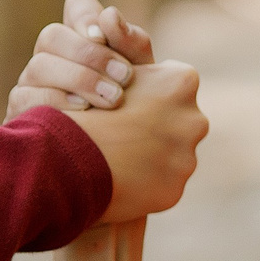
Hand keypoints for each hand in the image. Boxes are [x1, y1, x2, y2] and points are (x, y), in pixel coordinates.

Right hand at [9, 0, 157, 116]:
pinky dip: (57, 102)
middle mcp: (52, 53)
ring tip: (113, 100)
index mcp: (82, 35)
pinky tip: (83, 111)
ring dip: (79, 80)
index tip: (104, 37)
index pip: (77, 5)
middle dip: (90, 55)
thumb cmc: (136, 103)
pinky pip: (27, 98)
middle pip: (53, 35)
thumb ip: (131, 43)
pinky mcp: (22, 107)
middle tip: (124, 77)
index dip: (87, 17)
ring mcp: (32, 79)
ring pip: (40, 66)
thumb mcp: (143, 73)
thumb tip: (109, 16)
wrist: (128, 148)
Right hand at [67, 60, 205, 222]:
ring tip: (118, 158)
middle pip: (180, 121)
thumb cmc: (83, 107)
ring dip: (152, 156)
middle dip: (157, 127)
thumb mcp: (110, 70)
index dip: (150, 93)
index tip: (128, 103)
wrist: (66, 156)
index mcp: (181, 82)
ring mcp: (186, 158)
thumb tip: (141, 74)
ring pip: (174, 155)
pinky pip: (162, 184)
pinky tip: (120, 179)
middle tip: (123, 133)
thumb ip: (139, 72)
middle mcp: (194, 119)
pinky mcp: (173, 190)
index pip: (175, 84)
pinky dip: (145, 183)